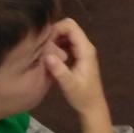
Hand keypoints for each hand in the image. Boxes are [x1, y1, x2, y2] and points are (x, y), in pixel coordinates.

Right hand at [44, 18, 112, 132]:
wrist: (92, 106)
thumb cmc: (82, 96)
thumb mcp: (69, 85)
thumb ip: (60, 70)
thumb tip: (47, 56)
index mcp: (86, 50)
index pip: (71, 26)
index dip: (56, 28)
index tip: (44, 41)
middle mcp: (85, 46)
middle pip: (68, 28)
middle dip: (54, 33)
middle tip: (41, 46)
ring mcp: (82, 51)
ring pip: (66, 35)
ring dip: (54, 39)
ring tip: (43, 51)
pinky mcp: (78, 56)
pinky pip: (66, 43)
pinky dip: (57, 45)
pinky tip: (48, 56)